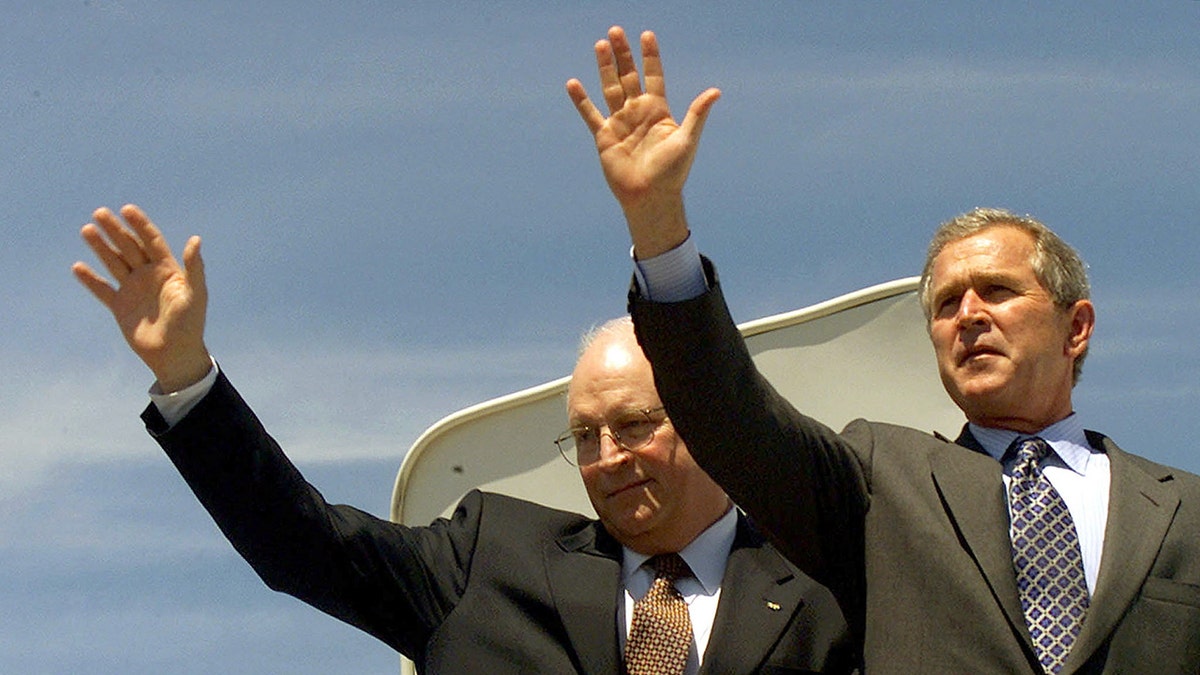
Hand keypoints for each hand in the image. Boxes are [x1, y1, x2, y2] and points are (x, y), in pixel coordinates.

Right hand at [72, 204, 211, 392]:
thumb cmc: (190, 324)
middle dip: (115, 230)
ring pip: (114, 263)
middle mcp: (148, 276)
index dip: (140, 225)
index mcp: (167, 270)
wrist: (175, 354)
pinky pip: (102, 290)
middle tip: (99, 212)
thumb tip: (195, 239)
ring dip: (101, 247)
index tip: (126, 209)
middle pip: (129, 247)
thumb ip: (194, 267)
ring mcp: (133, 290)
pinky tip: (78, 267)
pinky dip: (90, 280)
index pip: (151, 241)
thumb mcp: (195, 294)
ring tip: (87, 229)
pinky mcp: (120, 307)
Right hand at [566, 26, 719, 257]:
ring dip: (604, 68)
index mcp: (658, 111)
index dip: (650, 56)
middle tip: (615, 31)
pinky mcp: (604, 137)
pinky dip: (582, 101)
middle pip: (629, 76)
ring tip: (600, 45)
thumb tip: (715, 91)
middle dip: (623, 55)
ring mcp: (620, 123)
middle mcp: (638, 113)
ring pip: (610, 89)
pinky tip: (574, 84)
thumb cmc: (672, 173)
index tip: (647, 35)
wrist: (650, 198)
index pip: (653, 76)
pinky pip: (591, 115)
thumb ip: (697, 114)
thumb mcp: (686, 140)